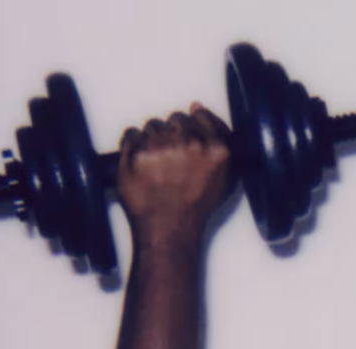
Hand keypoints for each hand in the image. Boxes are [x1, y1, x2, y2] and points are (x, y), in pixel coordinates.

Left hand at [117, 105, 234, 243]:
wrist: (169, 231)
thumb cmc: (194, 210)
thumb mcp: (223, 180)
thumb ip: (219, 143)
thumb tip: (198, 110)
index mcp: (214, 150)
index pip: (200, 116)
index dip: (192, 124)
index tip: (187, 131)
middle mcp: (188, 143)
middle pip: (176, 120)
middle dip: (173, 135)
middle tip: (171, 158)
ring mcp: (159, 146)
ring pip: (153, 126)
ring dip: (153, 141)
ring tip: (156, 166)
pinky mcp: (135, 152)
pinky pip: (131, 135)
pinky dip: (133, 146)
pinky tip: (141, 164)